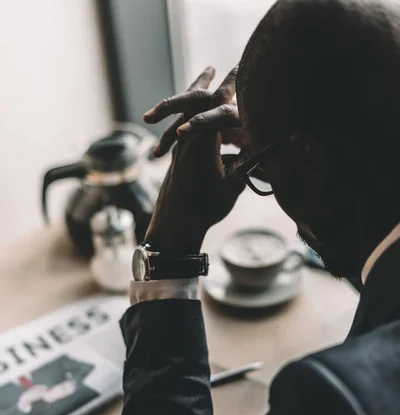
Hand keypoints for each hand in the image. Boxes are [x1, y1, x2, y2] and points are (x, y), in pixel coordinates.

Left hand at [142, 67, 245, 253]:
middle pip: (196, 101)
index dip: (232, 83)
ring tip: (198, 92)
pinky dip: (191, 122)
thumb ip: (245, 165)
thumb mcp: (232, 184)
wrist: (173, 224)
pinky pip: (184, 132)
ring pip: (187, 116)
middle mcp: (189, 136)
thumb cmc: (204, 206)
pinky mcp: (176, 158)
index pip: (219, 102)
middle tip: (211, 70)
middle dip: (204, 83)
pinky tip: (195, 124)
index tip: (241, 66)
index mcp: (205, 137)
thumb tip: (263, 154)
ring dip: (194, 100)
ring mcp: (180, 146)